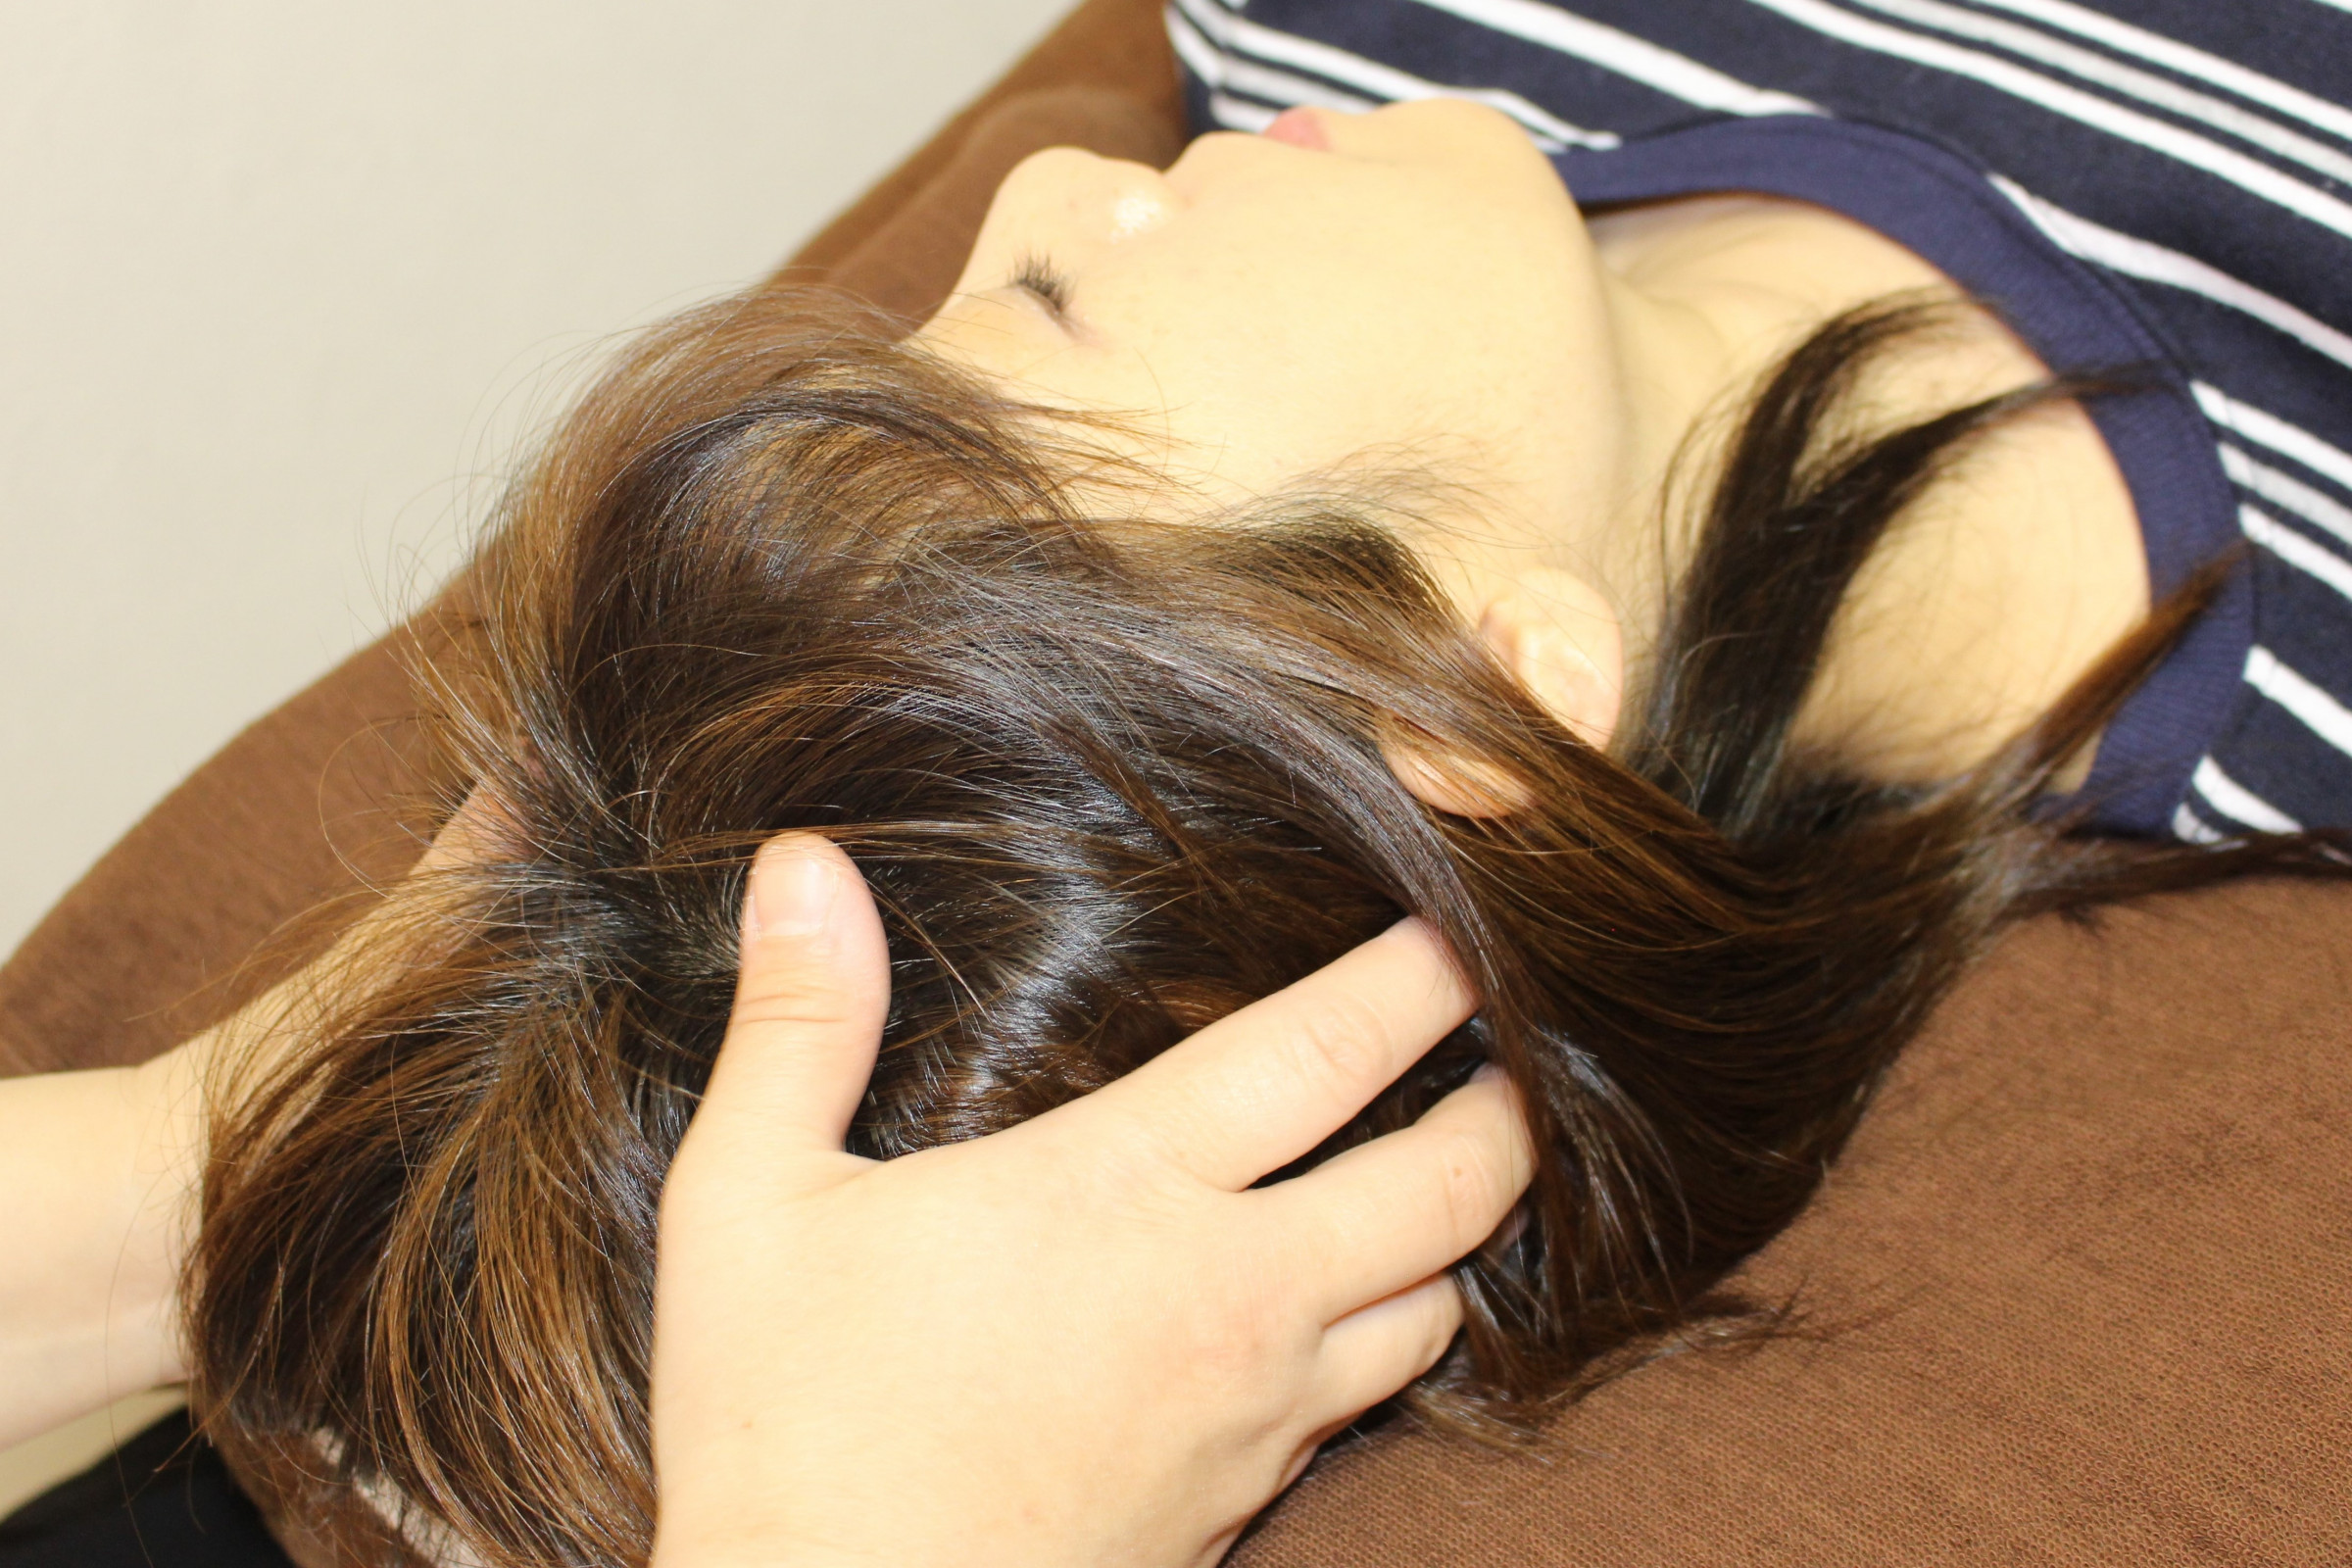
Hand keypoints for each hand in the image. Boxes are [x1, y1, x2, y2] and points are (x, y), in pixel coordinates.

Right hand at [648, 833, 1534, 1567]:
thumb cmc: (782, 1426)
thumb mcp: (748, 1202)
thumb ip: (798, 1022)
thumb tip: (802, 865)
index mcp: (1123, 1190)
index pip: (1328, 1050)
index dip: (1422, 976)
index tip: (1464, 930)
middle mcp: (1227, 1295)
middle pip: (1451, 1185)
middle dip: (1505, 1108)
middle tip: (1512, 1053)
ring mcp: (1253, 1414)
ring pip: (1440, 1307)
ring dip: (1460, 1235)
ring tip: (1448, 1179)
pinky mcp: (1244, 1504)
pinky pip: (1369, 1405)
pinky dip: (1394, 1336)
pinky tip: (1354, 1312)